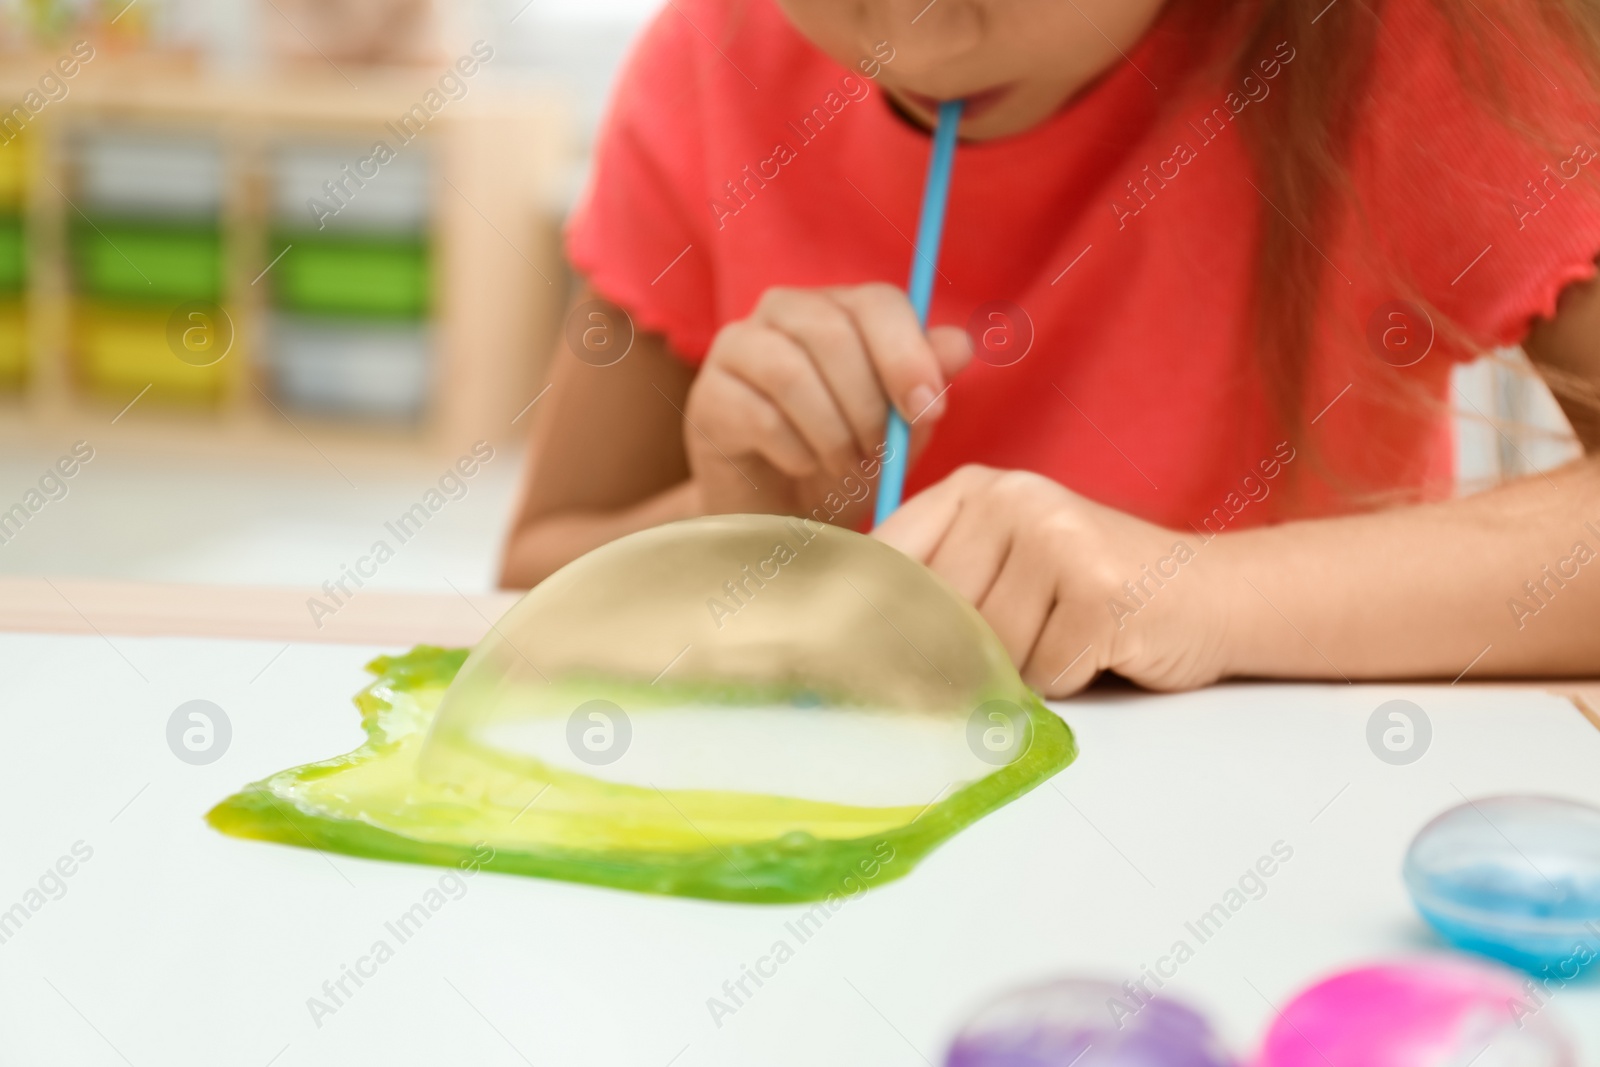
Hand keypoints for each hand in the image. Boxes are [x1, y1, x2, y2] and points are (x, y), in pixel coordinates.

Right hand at [683, 283, 971, 522]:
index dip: (907, 354)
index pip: (877, 302)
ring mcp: (737, 348)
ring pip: (792, 374)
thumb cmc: (845, 461)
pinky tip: (802, 467)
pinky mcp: (708, 395)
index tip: (928, 410)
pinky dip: (796, 453)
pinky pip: (760, 416)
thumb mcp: (900, 427)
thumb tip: (961, 344)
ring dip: (831, 433)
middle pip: (833, 333)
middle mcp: (783, 311)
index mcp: (839, 307)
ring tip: (842, 465)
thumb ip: (927, 381)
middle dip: (867, 406)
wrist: (783, 516)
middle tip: (875, 454)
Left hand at [873, 466, 1233, 696]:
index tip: (840, 659)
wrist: (1212, 593)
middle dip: (961, 654)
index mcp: (973, 488)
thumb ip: (937, 588)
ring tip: (1062, 637)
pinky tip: (1097, 645)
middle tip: (1005, 652)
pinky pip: (1044, 673)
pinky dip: (1067, 679)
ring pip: (989, 650)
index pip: (884, 556)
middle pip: (936, 613)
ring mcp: (1057, 537)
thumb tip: (852, 649)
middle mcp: (1012, 498)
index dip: (860, 615)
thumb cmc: (1094, 591)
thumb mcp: (1005, 565)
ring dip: (1021, 670)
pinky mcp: (1100, 589)